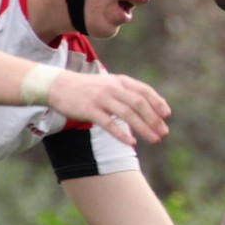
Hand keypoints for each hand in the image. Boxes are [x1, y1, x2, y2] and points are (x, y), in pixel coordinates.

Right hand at [46, 71, 170, 146]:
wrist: (57, 86)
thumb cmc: (86, 88)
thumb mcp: (107, 84)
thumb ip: (125, 93)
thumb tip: (144, 108)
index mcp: (119, 81)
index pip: (143, 90)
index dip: (157, 102)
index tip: (167, 115)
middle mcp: (112, 88)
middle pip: (139, 103)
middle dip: (154, 119)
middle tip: (164, 133)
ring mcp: (101, 98)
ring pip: (127, 114)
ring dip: (143, 128)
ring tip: (154, 140)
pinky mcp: (89, 110)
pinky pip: (109, 123)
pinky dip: (121, 134)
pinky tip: (132, 143)